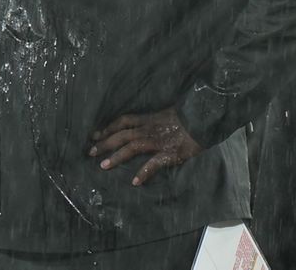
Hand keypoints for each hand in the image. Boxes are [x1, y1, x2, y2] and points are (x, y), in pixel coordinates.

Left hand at [89, 107, 203, 186]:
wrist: (205, 118)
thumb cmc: (188, 116)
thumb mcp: (168, 113)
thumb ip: (155, 120)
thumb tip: (145, 124)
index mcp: (149, 119)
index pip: (123, 121)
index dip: (108, 127)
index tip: (94, 135)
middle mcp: (149, 129)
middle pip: (122, 134)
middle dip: (105, 143)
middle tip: (90, 152)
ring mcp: (158, 141)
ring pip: (132, 147)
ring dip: (117, 156)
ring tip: (103, 166)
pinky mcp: (169, 153)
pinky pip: (154, 163)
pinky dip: (143, 172)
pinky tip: (134, 182)